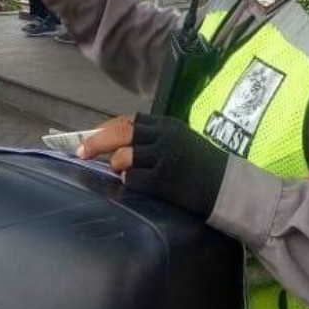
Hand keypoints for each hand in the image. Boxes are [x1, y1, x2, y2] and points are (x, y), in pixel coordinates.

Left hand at [78, 113, 229, 218]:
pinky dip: (127, 181)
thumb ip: (155, 137)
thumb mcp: (181, 140)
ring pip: (124, 156)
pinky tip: (135, 184)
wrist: (228, 187)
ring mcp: (164, 158)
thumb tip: (119, 144)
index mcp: (167, 125)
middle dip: (96, 142)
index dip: (106, 129)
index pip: (128, 121)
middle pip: (120, 133)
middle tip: (80, 152)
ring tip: (120, 171)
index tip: (92, 137)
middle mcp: (164, 137)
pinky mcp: (164, 180)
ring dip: (116, 165)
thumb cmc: (202, 165)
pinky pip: (133, 178)